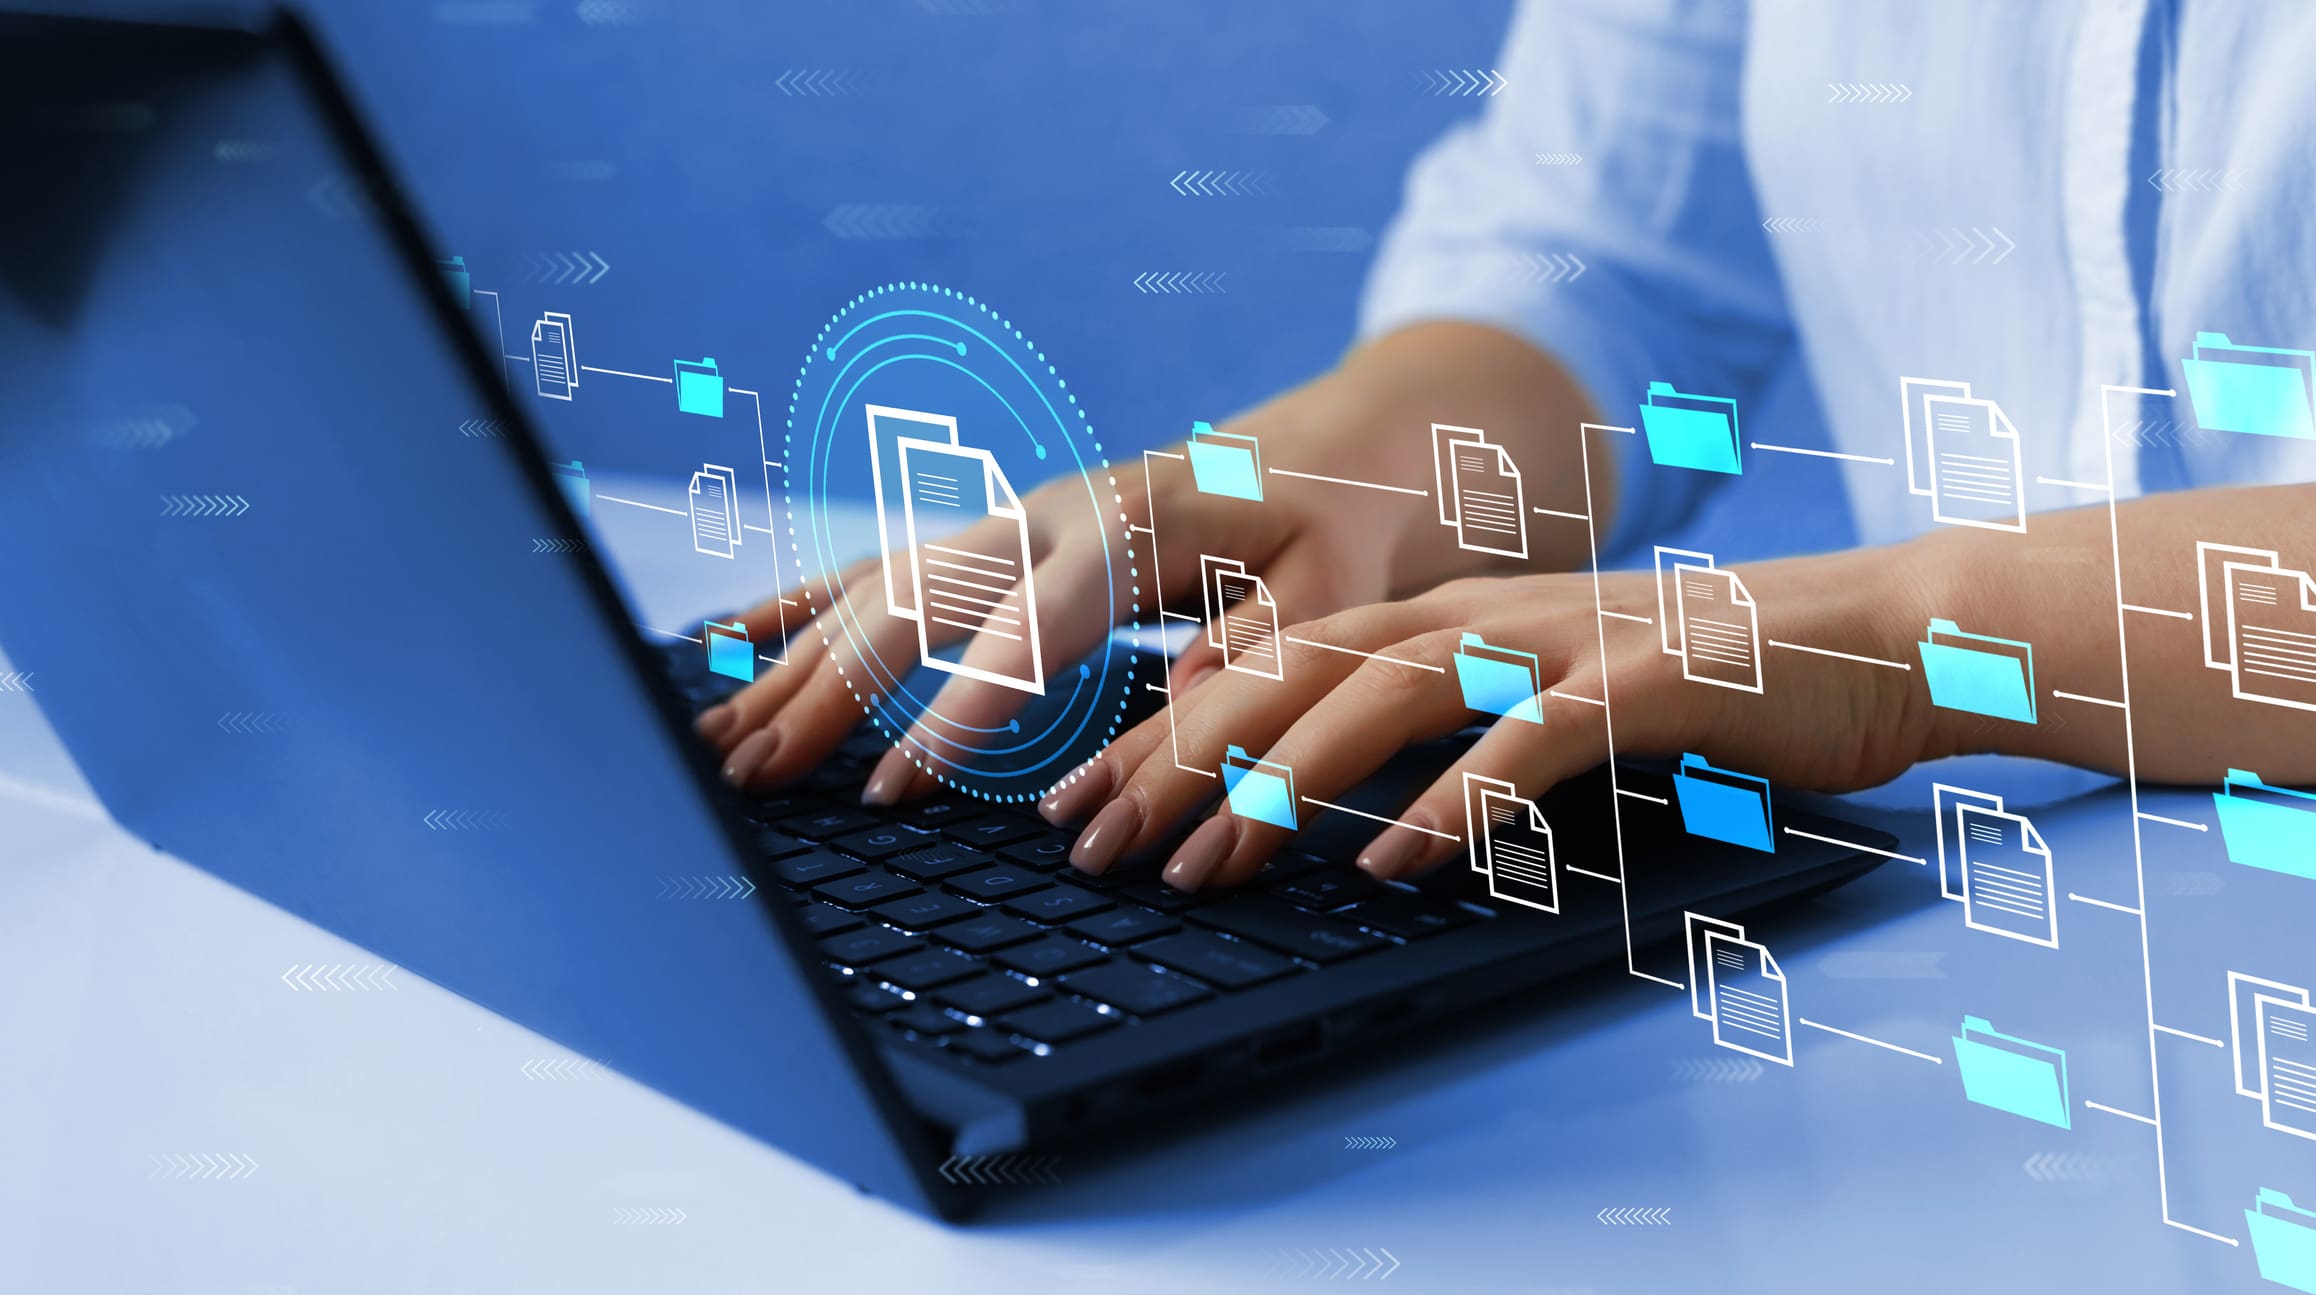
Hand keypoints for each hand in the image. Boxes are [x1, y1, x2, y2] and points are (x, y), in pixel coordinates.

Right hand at [692, 398, 1425, 795]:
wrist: (1328, 452)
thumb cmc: (1338, 531)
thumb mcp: (1337, 590)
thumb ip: (1266, 650)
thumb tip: (1189, 708)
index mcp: (1134, 526)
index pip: (1034, 624)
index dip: (964, 705)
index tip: (898, 782)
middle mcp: (1049, 514)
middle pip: (917, 603)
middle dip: (832, 694)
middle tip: (761, 779)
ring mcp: (1011, 521)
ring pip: (877, 588)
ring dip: (795, 666)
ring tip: (718, 743)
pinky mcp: (996, 539)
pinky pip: (881, 568)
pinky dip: (804, 606)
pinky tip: (730, 643)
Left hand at [1041, 546, 1940, 889]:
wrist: (1880, 632)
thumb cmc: (1708, 682)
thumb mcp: (1553, 695)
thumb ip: (1453, 726)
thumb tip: (1343, 809)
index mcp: (1456, 617)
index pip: (1280, 659)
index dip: (1169, 729)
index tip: (1081, 799)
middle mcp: (1491, 615)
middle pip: (1302, 667)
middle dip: (1186, 755)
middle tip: (1095, 838)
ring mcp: (1567, 641)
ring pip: (1395, 688)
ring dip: (1295, 773)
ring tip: (1214, 850)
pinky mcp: (1649, 684)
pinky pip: (1534, 742)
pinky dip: (1458, 800)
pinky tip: (1396, 864)